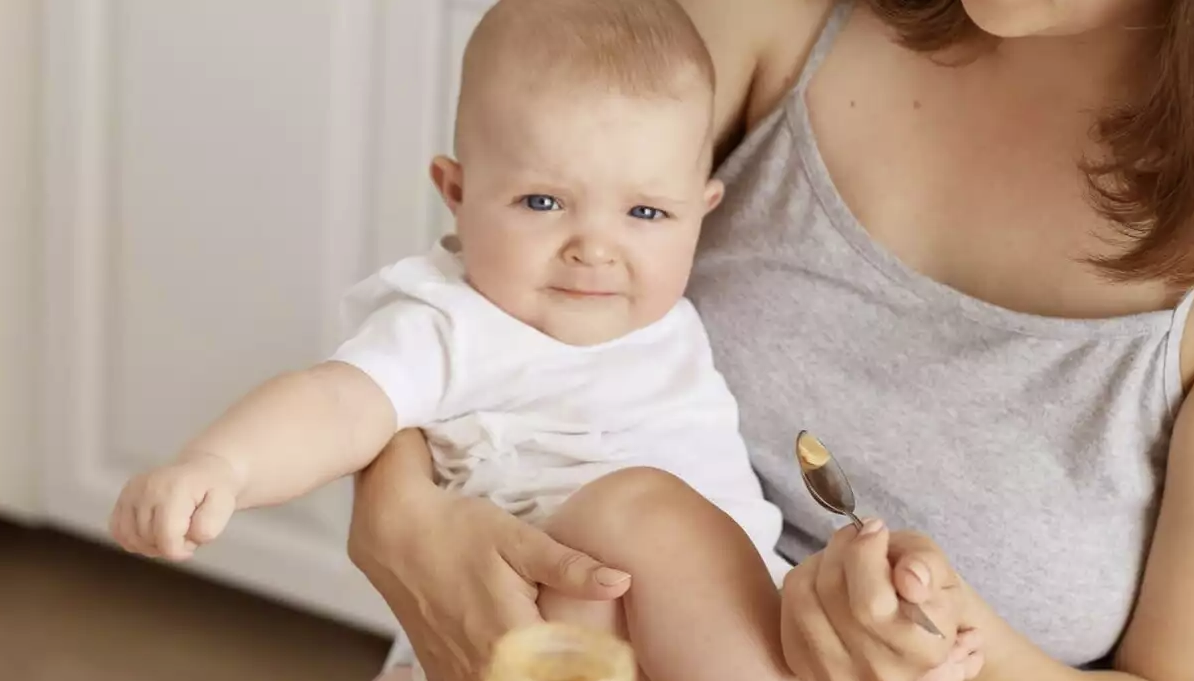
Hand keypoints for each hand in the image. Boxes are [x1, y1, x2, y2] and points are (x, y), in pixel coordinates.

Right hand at [109, 452, 242, 559]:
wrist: (202, 470)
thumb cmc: (215, 490)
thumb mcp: (226, 505)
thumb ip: (209, 525)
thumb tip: (187, 538)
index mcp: (174, 489)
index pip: (166, 537)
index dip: (180, 551)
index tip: (192, 544)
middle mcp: (147, 487)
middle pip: (149, 540)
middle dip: (169, 546)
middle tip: (186, 533)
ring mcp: (131, 491)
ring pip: (132, 539)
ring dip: (152, 545)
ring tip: (172, 531)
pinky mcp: (122, 497)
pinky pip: (119, 532)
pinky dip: (135, 540)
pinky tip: (153, 533)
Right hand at [347, 430, 631, 680]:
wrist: (397, 535)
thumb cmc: (460, 531)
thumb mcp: (519, 540)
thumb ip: (570, 568)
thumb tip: (621, 582)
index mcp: (511, 638)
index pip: (571, 672)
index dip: (596, 666)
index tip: (616, 658)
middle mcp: (485, 667)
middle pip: (542, 680)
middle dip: (569, 667)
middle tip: (595, 655)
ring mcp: (460, 675)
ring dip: (536, 670)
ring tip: (560, 653)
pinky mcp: (444, 674)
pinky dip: (508, 673)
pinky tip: (521, 658)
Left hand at [780, 519, 983, 680]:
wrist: (908, 642)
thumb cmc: (928, 602)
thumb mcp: (944, 576)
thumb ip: (928, 566)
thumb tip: (910, 578)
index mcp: (917, 652)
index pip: (871, 601)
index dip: (867, 553)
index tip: (876, 530)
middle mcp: (874, 671)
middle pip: (833, 591)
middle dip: (843, 547)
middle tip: (859, 533)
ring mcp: (835, 672)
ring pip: (804, 594)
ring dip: (822, 559)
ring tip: (846, 556)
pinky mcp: (805, 665)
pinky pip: (789, 605)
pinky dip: (805, 577)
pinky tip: (828, 577)